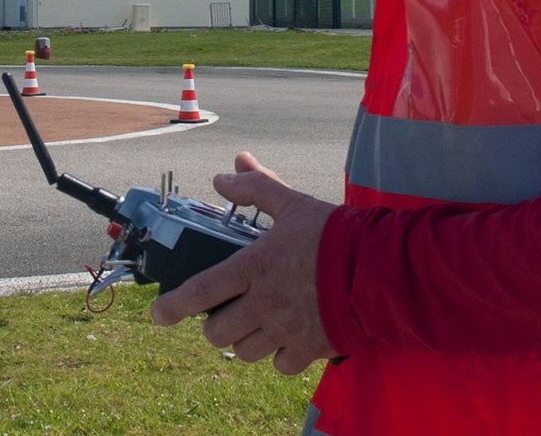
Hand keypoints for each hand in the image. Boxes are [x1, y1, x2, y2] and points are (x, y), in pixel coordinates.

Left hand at [148, 152, 337, 375]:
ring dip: (244, 341)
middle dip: (214, 325)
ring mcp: (286, 330)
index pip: (200, 292)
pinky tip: (284, 339)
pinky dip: (277, 357)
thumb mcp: (292, 204)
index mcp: (253, 267)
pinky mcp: (310, 350)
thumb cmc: (334, 235)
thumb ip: (256, 188)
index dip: (172, 307)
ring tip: (254, 324)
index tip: (159, 314)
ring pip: (245, 352)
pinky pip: (279, 366)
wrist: (381, 271)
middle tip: (225, 312)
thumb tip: (225, 175)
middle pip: (217, 332)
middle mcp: (264, 304)